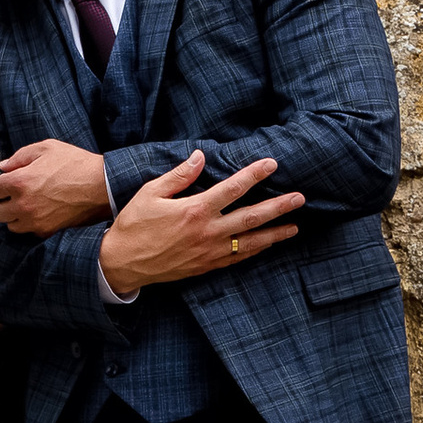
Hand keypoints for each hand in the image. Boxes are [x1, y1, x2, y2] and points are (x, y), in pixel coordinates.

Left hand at [0, 141, 110, 235]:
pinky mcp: (46, 231)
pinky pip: (27, 231)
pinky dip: (28, 224)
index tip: (1, 184)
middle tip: (12, 194)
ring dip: (13, 215)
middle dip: (2, 202)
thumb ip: (20, 156)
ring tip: (25, 204)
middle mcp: (22, 205)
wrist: (101, 185)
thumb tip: (4, 166)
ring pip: (10, 225)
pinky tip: (37, 212)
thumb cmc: (75, 163)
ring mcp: (34, 221)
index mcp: (19, 182)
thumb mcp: (46, 148)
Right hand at [98, 155, 302, 296]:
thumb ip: (179, 175)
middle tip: (300, 198)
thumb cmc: (133, 224)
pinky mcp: (207, 266)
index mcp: (194, 210)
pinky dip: (256, 250)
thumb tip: (201, 156)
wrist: (122, 263)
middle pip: (251, 216)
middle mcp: (207, 232)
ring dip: (275, 233)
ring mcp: (209, 252)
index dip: (254, 174)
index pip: (233, 188)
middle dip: (278, 206)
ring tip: (295, 226)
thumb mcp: (150, 192)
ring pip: (250, 241)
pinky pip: (238, 258)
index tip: (272, 164)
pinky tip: (268, 244)